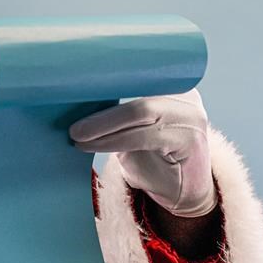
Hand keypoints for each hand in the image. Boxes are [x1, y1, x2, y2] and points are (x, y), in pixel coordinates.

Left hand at [69, 88, 216, 217]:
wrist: (184, 190)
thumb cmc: (153, 154)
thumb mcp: (133, 126)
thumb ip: (116, 107)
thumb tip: (77, 93)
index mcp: (170, 82)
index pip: (134, 72)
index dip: (104, 76)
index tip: (74, 85)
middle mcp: (184, 94)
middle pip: (135, 91)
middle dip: (99, 107)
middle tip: (71, 124)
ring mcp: (190, 115)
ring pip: (138, 111)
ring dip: (102, 126)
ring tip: (77, 136)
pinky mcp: (190, 139)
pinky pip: (142, 136)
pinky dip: (111, 141)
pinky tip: (90, 145)